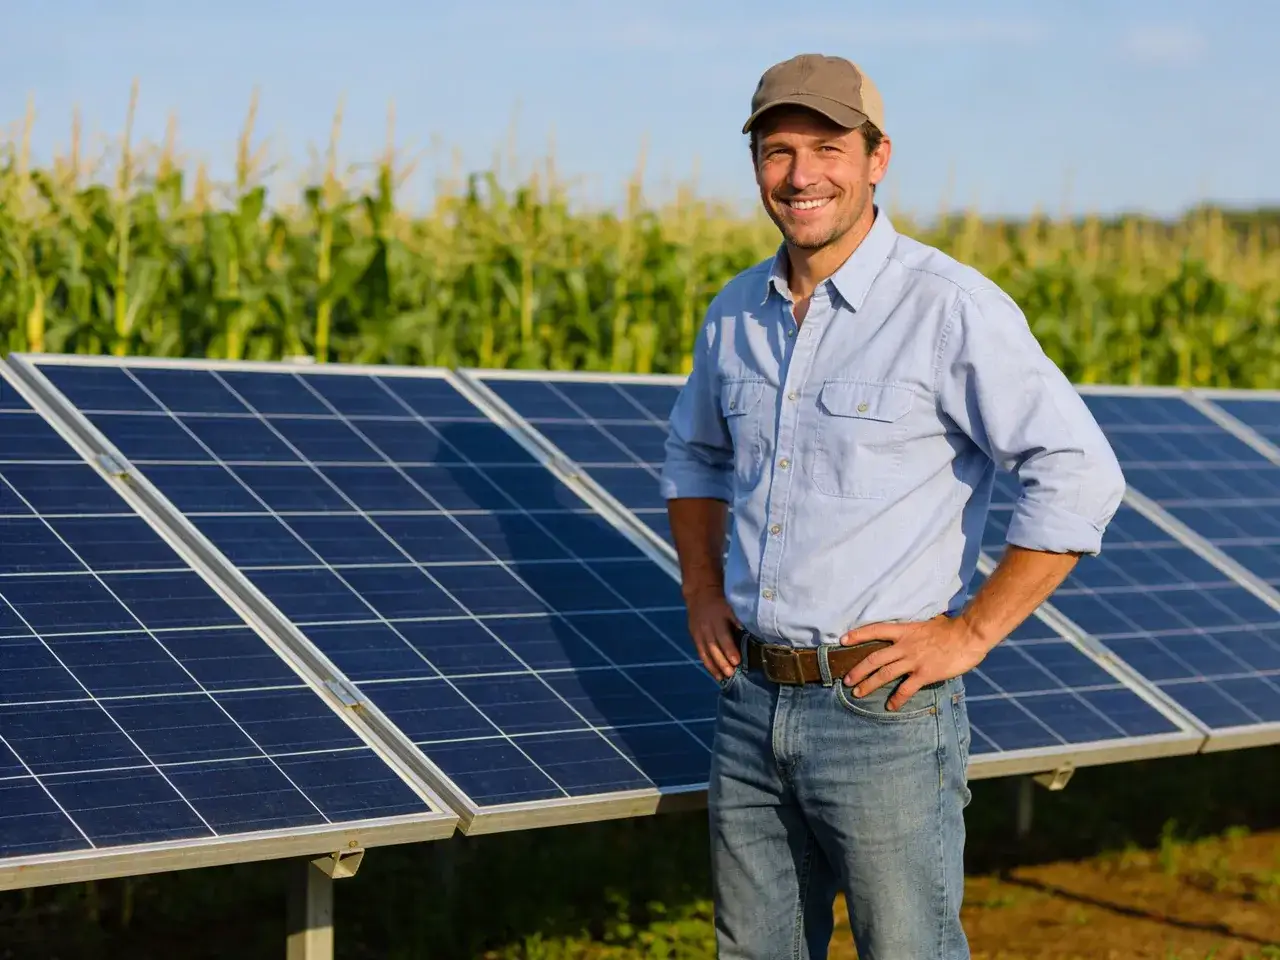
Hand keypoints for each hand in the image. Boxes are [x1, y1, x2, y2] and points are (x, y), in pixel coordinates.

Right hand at [685, 587, 740, 680]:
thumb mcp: (732, 608)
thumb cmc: (722, 604)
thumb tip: (751, 635)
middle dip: (722, 662)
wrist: (701, 595)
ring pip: (705, 652)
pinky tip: (716, 674)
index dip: (729, 650)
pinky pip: (701, 653)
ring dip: (714, 667)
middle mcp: (706, 627)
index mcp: (718, 619)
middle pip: (713, 647)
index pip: (723, 637)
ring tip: (722, 678)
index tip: (736, 661)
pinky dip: (708, 664)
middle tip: (731, 674)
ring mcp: (698, 633)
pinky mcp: (694, 637)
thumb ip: (739, 622)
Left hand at [838, 614, 987, 710]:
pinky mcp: (925, 674)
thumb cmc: (951, 627)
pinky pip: (906, 689)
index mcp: (904, 631)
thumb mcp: (927, 622)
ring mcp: (914, 661)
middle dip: (858, 670)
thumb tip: (909, 629)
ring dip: (869, 684)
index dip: (857, 635)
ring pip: (885, 674)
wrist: (968, 635)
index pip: (875, 630)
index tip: (842, 640)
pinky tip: (890, 707)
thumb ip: (914, 629)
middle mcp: (905, 646)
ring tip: (857, 693)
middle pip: (874, 658)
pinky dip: (896, 699)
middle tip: (846, 680)